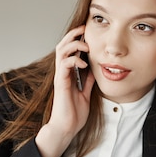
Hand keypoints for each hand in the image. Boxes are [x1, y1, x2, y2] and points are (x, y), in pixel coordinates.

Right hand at [36, 26, 94, 156]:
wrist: (67, 128)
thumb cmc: (74, 113)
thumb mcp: (86, 93)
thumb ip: (88, 80)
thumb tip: (95, 69)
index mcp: (68, 73)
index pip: (70, 50)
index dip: (77, 39)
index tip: (88, 31)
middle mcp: (62, 72)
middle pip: (62, 46)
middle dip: (73, 35)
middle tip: (84, 28)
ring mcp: (60, 77)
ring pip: (61, 52)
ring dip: (73, 45)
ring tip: (86, 45)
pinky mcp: (60, 83)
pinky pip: (64, 66)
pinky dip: (74, 60)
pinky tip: (84, 64)